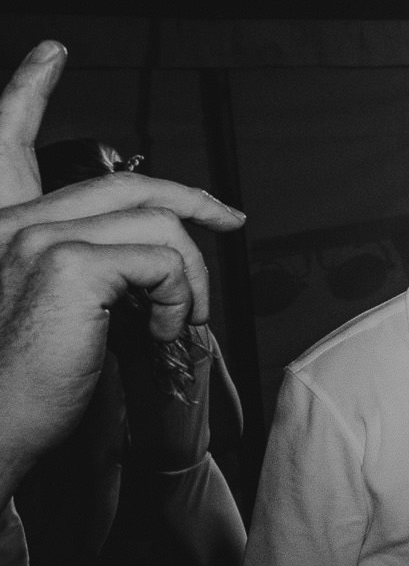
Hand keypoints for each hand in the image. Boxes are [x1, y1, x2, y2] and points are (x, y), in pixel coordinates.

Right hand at [0, 47, 244, 481]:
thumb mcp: (65, 305)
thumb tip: (162, 254)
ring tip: (177, 319)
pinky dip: (178, 298)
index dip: (165, 189)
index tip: (208, 207)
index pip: (104, 186)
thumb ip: (101, 267)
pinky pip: (162, 263)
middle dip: (197, 204)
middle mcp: (23, 225)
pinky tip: (161, 332)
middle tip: (231, 225)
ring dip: (188, 275)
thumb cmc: (29, 379)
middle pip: (135, 189)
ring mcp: (44, 242)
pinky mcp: (72, 268)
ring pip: (159, 226)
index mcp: (17, 228)